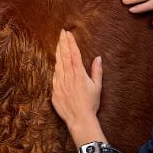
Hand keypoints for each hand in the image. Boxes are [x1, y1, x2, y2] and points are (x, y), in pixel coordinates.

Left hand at [52, 29, 104, 144]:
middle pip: (64, 56)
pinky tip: (56, 62)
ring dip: (58, 53)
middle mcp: (68, 77)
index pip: (74, 54)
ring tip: (58, 44)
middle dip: (63, 43)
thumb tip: (98, 58)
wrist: (79, 119)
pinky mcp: (55, 91)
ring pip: (58, 64)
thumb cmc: (90, 104)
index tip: (68, 34)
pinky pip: (54, 76)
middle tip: (61, 33)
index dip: (70, 43)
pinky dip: (56, 67)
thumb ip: (97, 71)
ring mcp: (60, 83)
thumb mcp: (97, 86)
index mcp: (79, 74)